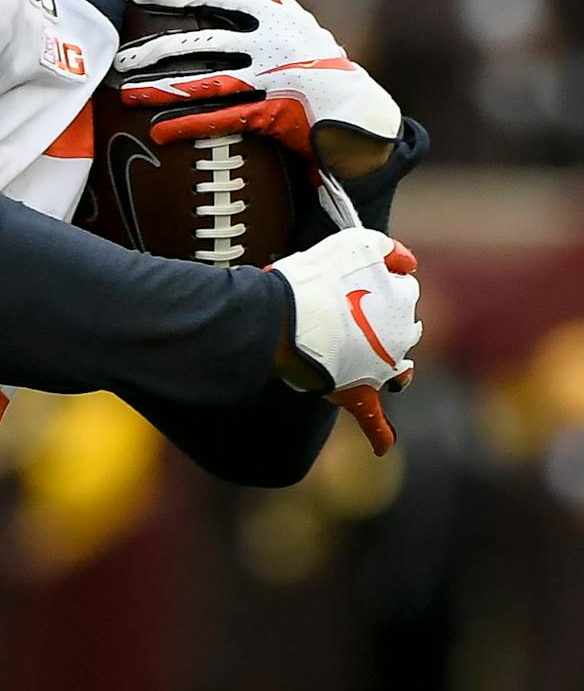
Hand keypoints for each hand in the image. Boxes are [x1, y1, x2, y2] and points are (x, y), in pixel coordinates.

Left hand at [112, 0, 401, 171]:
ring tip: (127, 94)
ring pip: (206, 81)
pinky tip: (159, 131)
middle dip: (157, 48)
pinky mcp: (275, 111)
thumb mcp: (296, 23)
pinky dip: (188, 125)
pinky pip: (223, 118)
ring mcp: (274, 76)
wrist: (361, 112)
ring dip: (161, 89)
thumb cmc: (320, 66)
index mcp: (277, 15)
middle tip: (121, 56)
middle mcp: (274, 42)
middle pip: (204, 42)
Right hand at [268, 227, 421, 455]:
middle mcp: (401, 337)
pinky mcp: (356, 394)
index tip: (353, 282)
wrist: (281, 319)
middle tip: (345, 312)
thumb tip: (410, 262)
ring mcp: (380, 369)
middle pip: (404, 328)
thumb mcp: (355, 243)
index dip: (380, 284)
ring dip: (387, 362)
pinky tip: (383, 447)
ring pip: (397, 370)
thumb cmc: (313, 278)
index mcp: (402, 300)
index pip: (404, 289)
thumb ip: (386, 249)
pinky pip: (373, 421)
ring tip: (360, 354)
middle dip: (384, 321)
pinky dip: (379, 435)